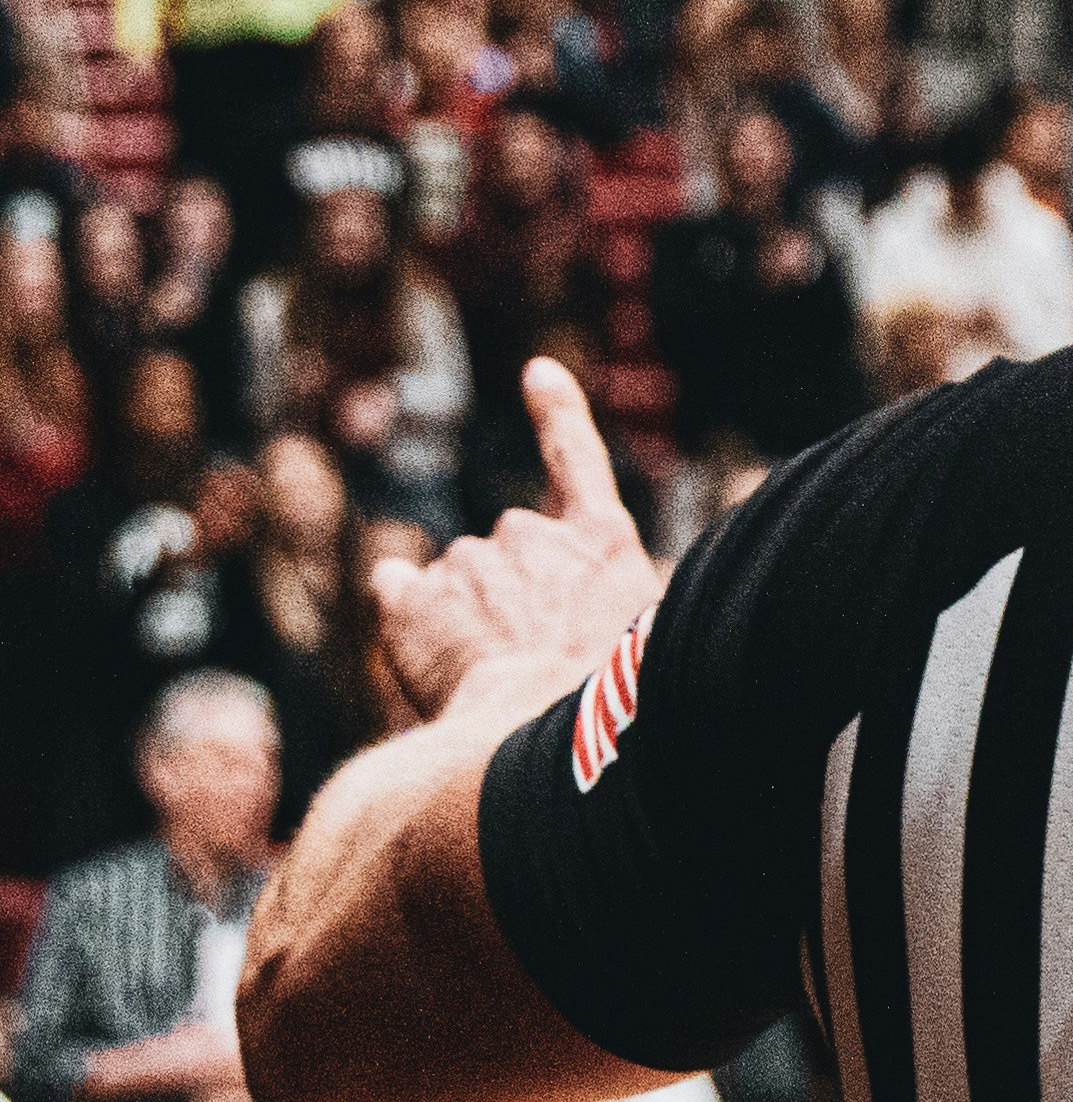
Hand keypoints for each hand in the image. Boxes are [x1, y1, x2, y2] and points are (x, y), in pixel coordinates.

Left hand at [374, 360, 655, 722]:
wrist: (543, 730)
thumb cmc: (607, 698)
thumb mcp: (647, 640)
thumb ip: (604, 605)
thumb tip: (557, 609)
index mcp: (601, 541)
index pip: (576, 458)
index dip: (557, 413)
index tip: (536, 371)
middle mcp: (527, 533)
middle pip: (511, 554)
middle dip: (516, 597)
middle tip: (537, 664)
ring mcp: (465, 560)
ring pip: (458, 583)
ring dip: (470, 622)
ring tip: (497, 681)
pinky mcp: (409, 597)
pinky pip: (396, 589)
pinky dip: (408, 614)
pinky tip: (431, 652)